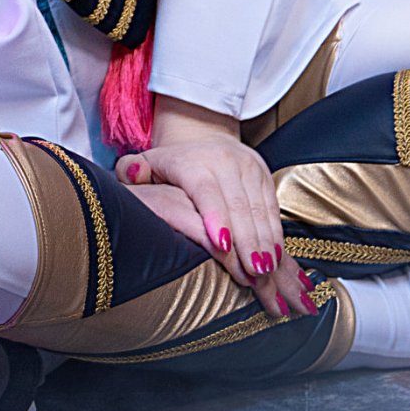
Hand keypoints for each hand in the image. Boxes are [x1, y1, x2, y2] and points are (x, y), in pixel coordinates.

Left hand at [118, 98, 312, 320]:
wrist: (202, 135)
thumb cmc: (169, 167)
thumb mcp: (145, 165)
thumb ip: (131, 171)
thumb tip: (132, 172)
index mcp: (193, 162)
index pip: (205, 191)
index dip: (215, 217)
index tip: (221, 245)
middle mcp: (225, 161)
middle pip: (239, 205)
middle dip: (247, 242)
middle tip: (253, 274)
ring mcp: (248, 168)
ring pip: (260, 209)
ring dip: (266, 243)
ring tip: (267, 273)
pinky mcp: (265, 176)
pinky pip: (273, 209)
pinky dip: (276, 236)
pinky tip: (278, 260)